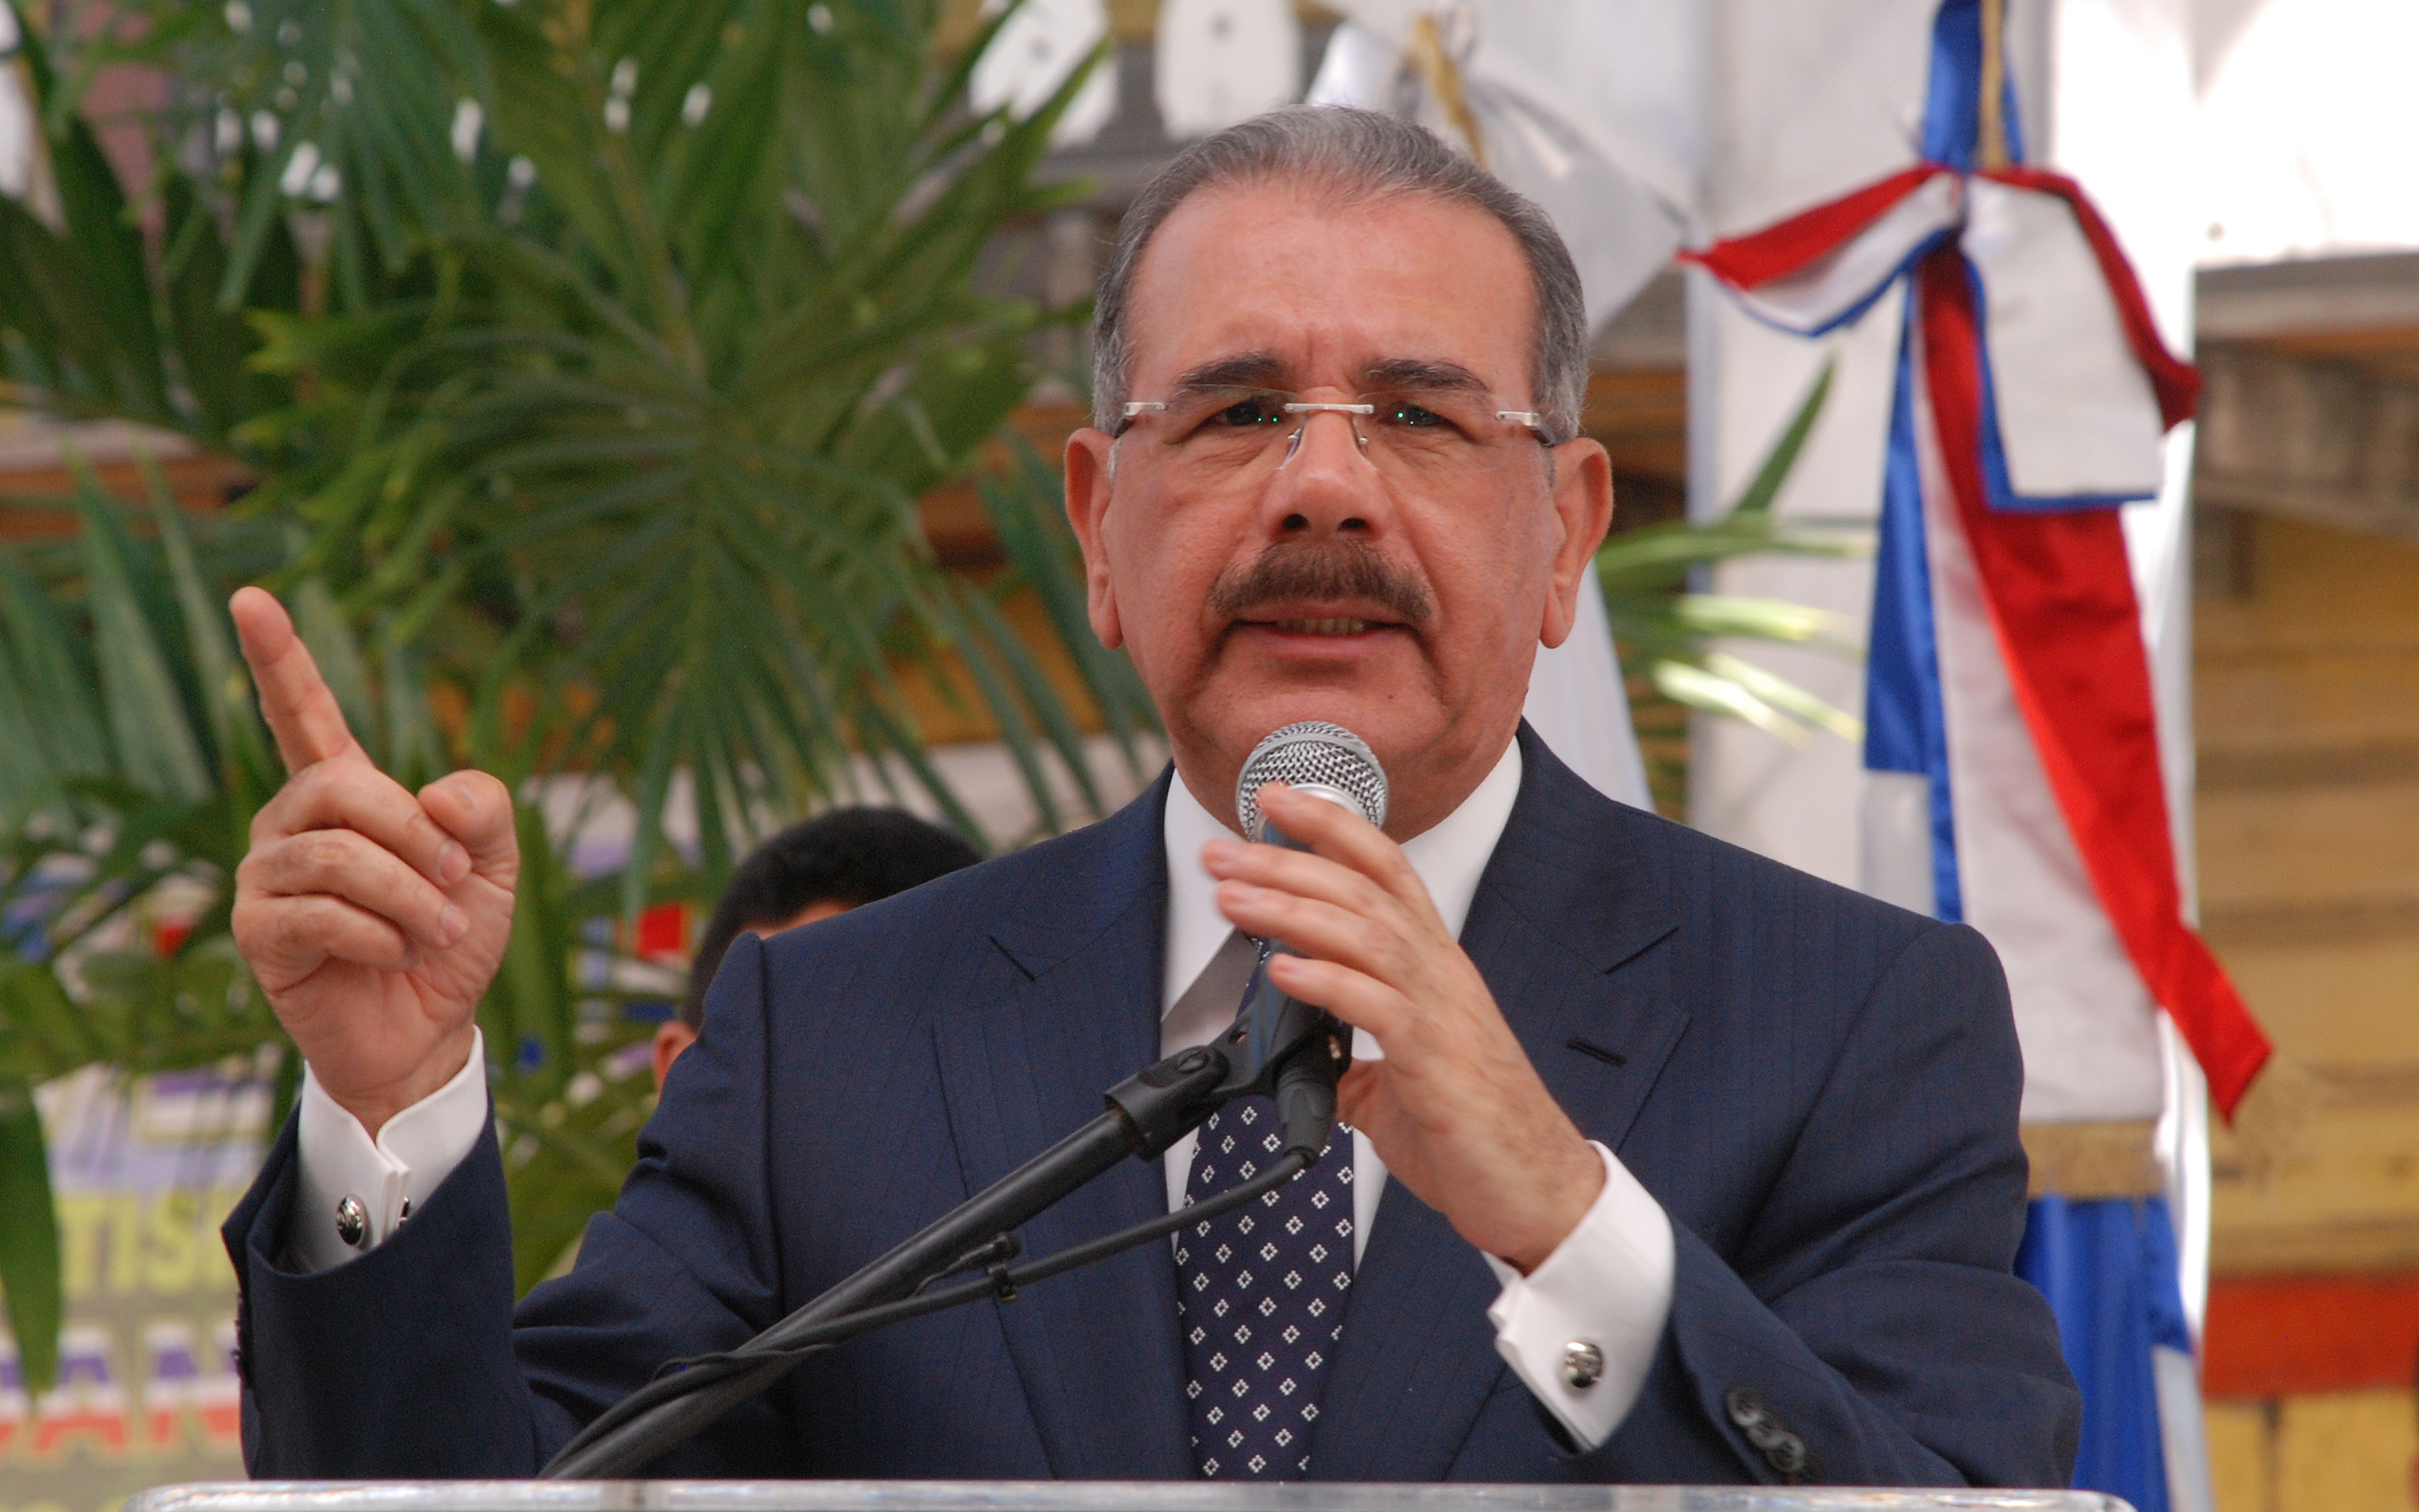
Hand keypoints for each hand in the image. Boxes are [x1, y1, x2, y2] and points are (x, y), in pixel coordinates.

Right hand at [228, 587, 517, 1135]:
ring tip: (436, 931)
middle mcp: (292, 822)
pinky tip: (393, 955)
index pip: (303, 711)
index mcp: (345, 792)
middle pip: (342, 786)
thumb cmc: (453, 939)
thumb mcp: (495, 868)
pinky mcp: (257, 932)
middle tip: (456, 885)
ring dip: (408, 895)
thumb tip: (433, 793)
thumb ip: (483, 813)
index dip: (278, 656)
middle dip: (415, 835)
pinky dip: (380, 935)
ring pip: (336, 854)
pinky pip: (319, 913)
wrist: (431, 1030)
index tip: (251, 595)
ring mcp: (266, 875)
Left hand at [1203, 783, 1603, 1272]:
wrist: (1536, 1192)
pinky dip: (1327, 980)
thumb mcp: (1401, 1084)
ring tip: (1234, 899)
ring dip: (1292, 909)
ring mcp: (1443, 1014)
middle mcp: (1441, 974)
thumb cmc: (1477, 1130)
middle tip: (1222, 852)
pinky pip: (1379, 1006)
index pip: (1386, 869)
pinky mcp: (1438, 1062)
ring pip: (1367, 933)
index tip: (1274, 800)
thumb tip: (1314, 1062)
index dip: (1332, 825)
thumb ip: (1357, 1062)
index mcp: (1434, 967)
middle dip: (1286, 862)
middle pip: (1362, 890)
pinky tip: (1283, 969)